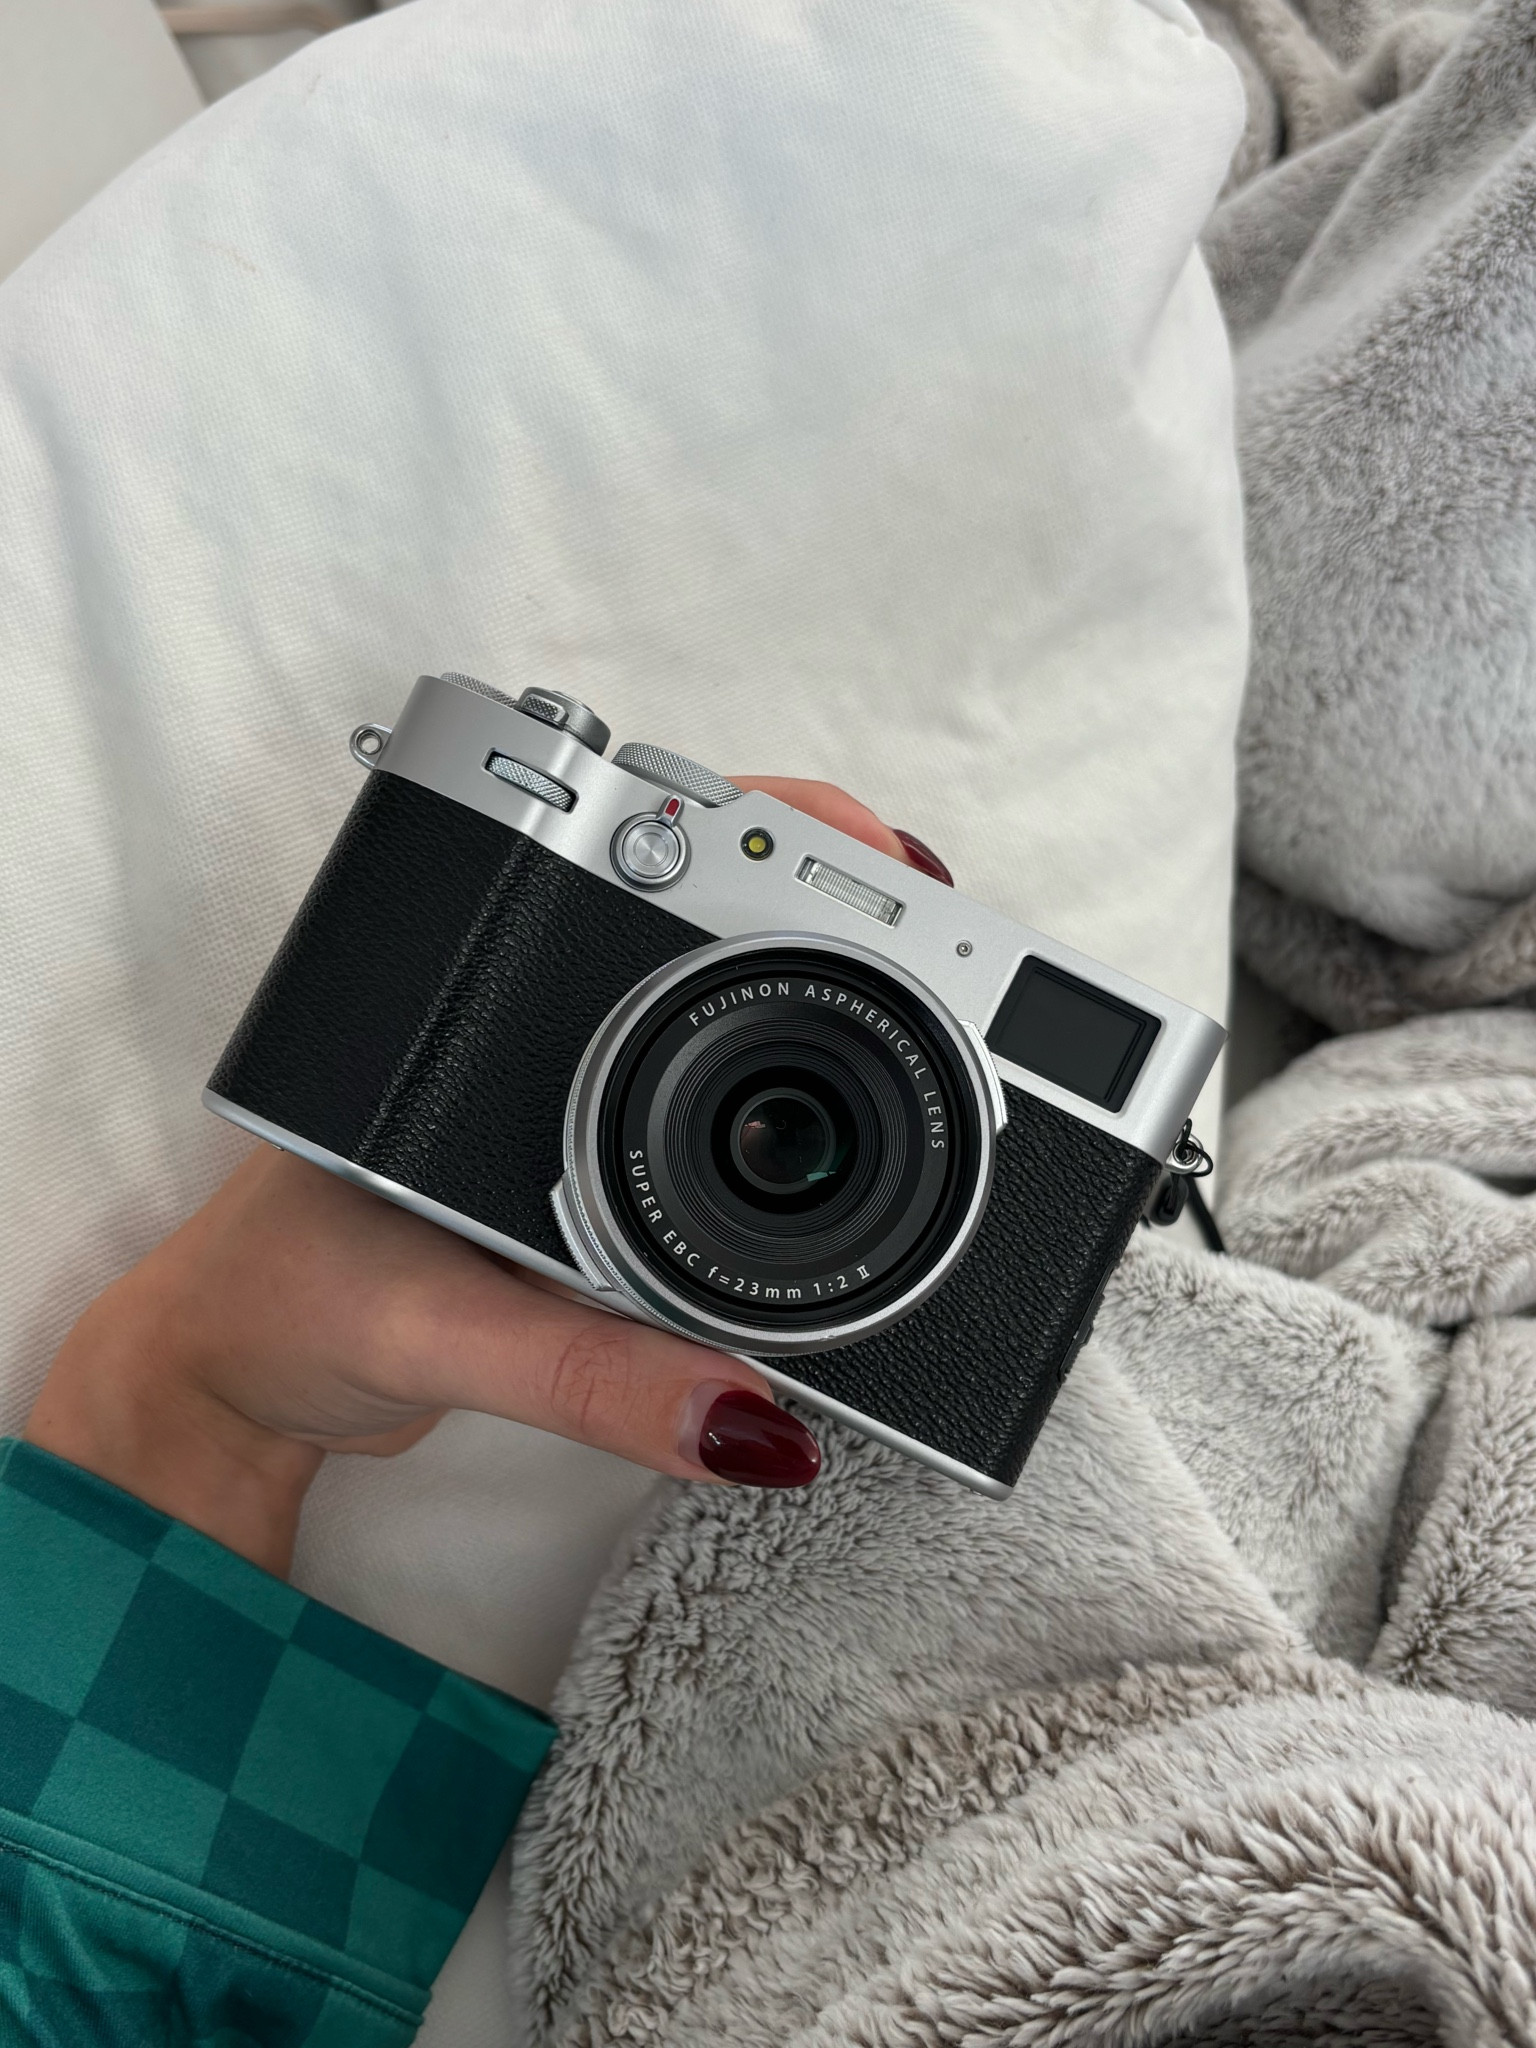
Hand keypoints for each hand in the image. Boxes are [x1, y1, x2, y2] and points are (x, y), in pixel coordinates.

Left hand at [27, 777, 951, 1575]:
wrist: (235, 1368)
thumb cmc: (282, 1301)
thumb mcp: (431, 1330)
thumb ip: (585, 1378)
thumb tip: (746, 1414)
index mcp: (475, 999)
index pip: (649, 860)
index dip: (785, 840)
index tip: (895, 869)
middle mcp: (532, 1017)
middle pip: (722, 919)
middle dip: (850, 918)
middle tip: (964, 961)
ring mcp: (569, 1078)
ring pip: (727, 1009)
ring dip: (832, 1010)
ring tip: (947, 1021)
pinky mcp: (592, 1149)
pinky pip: (714, 1115)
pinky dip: (790, 1122)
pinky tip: (849, 1139)